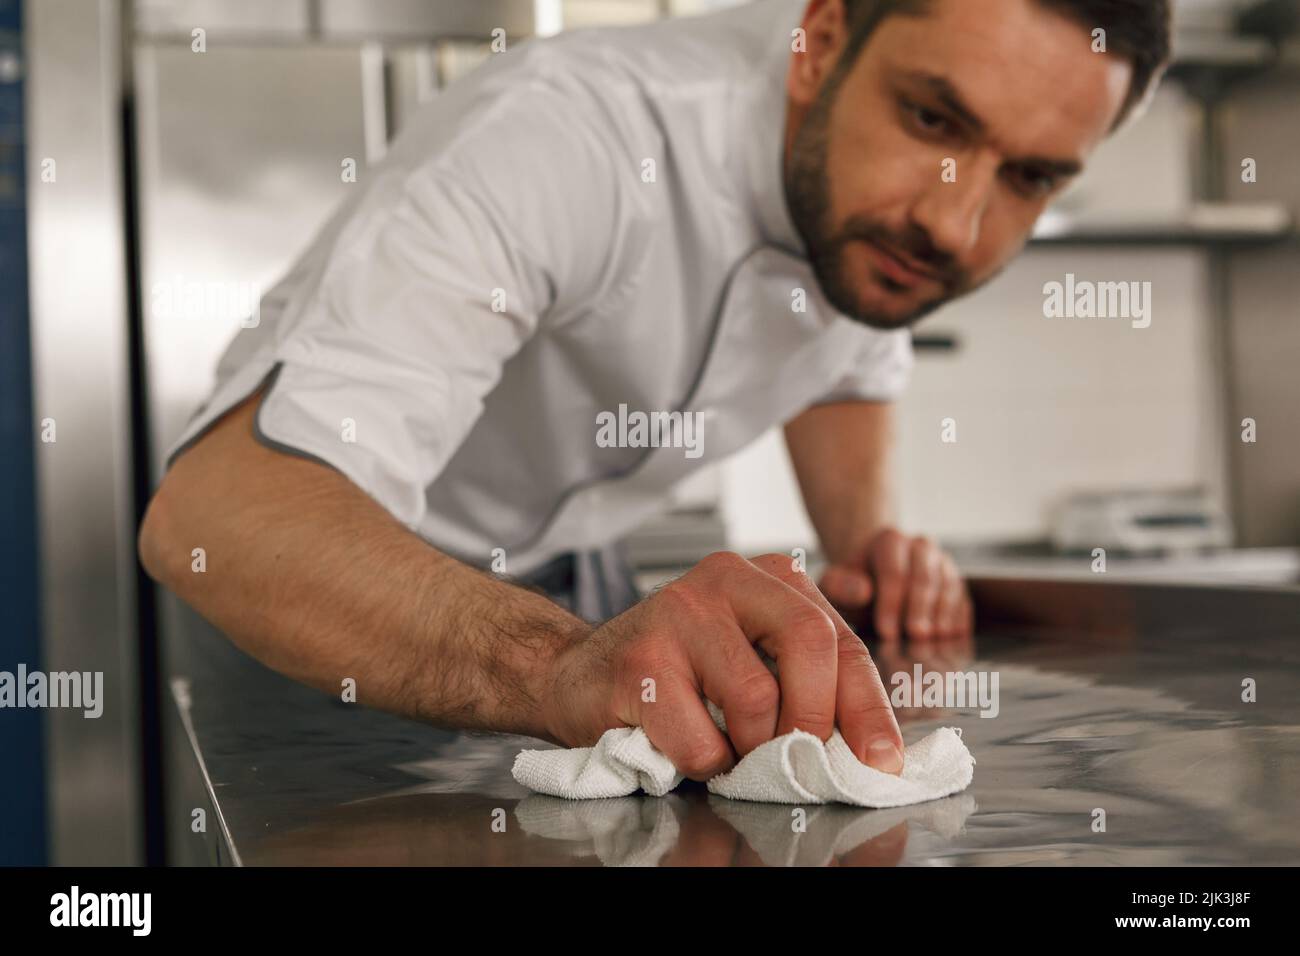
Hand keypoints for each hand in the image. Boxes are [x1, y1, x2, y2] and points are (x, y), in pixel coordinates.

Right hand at [540, 551, 904, 779]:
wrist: (577, 674)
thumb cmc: (676, 674)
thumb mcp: (752, 658)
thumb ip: (806, 683)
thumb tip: (869, 750)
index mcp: (767, 576)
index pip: (841, 640)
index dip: (867, 707)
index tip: (881, 760)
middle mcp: (725, 578)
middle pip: (811, 645)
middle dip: (816, 720)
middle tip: (800, 761)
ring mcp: (678, 613)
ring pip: (757, 698)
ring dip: (749, 748)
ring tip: (726, 748)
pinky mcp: (641, 660)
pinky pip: (701, 737)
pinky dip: (703, 762)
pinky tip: (682, 744)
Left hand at [819, 528, 972, 641]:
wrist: (873, 581)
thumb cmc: (851, 587)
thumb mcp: (834, 585)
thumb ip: (840, 586)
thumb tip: (864, 592)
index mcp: (890, 540)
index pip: (893, 571)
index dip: (891, 603)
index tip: (886, 631)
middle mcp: (921, 545)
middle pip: (924, 577)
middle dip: (920, 610)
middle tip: (916, 636)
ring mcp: (943, 563)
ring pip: (948, 587)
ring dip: (942, 616)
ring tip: (934, 641)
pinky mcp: (957, 582)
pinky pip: (964, 599)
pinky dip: (959, 620)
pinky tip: (952, 638)